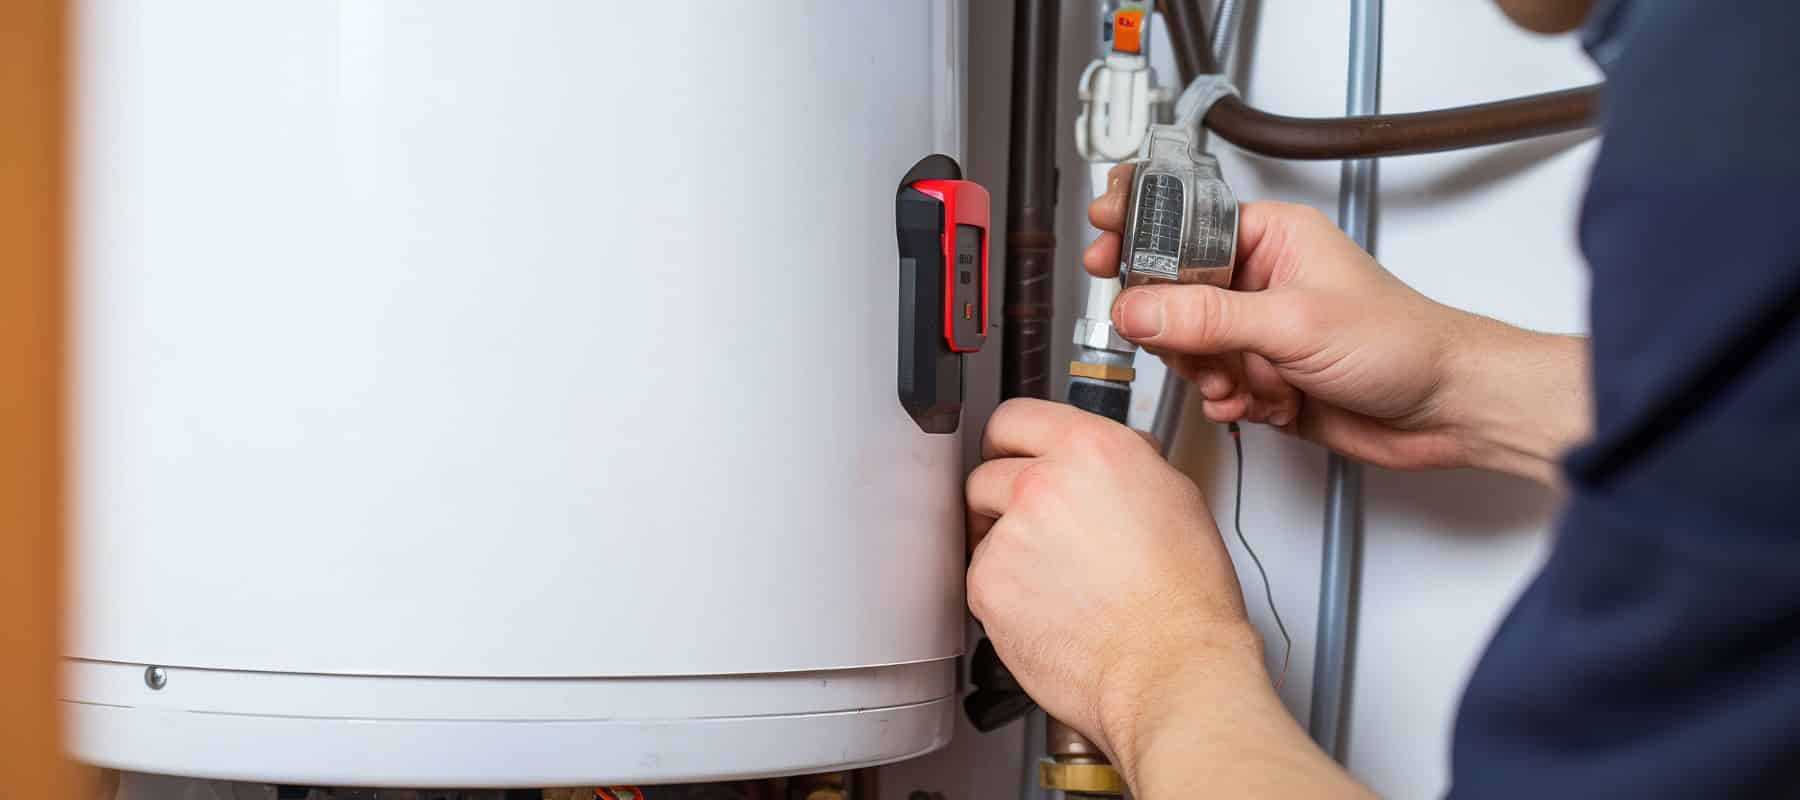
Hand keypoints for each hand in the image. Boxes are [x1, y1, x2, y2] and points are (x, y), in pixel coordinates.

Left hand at [965, 399, 1262, 770]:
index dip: (1011, 441)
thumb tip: (1096, 462)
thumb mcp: (1172, 496)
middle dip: (1003, 497)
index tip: (1008, 454)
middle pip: (986, 472)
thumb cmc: (1184, 597)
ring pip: (981, 528)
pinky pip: (980, 576)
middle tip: (1036, 528)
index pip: (1015, 417)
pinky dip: (1003, 591)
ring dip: (1004, 545)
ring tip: (1054, 577)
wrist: (1170, 667)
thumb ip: (1119, 465)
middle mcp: (1043, 483)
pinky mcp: (988, 585)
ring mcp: (1010, 534)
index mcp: (1091, 449)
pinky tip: (1046, 605)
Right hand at [1085, 164, 1588, 480]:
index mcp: (1273, 236)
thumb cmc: (1405, 343)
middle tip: (1197, 347)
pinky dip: (1230, 401)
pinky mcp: (1263, 376)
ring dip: (1210, 374)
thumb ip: (1208, 317)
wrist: (1447, 410)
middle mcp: (1261, 279)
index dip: (1140, 234)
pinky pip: (1212, 386)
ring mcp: (1259, 330)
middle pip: (1173, 294)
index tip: (1103, 244)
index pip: (1183, 224)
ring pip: (1188, 347)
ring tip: (1247, 382)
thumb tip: (1139, 309)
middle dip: (1181, 331)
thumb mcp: (1295, 323)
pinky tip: (1262, 403)